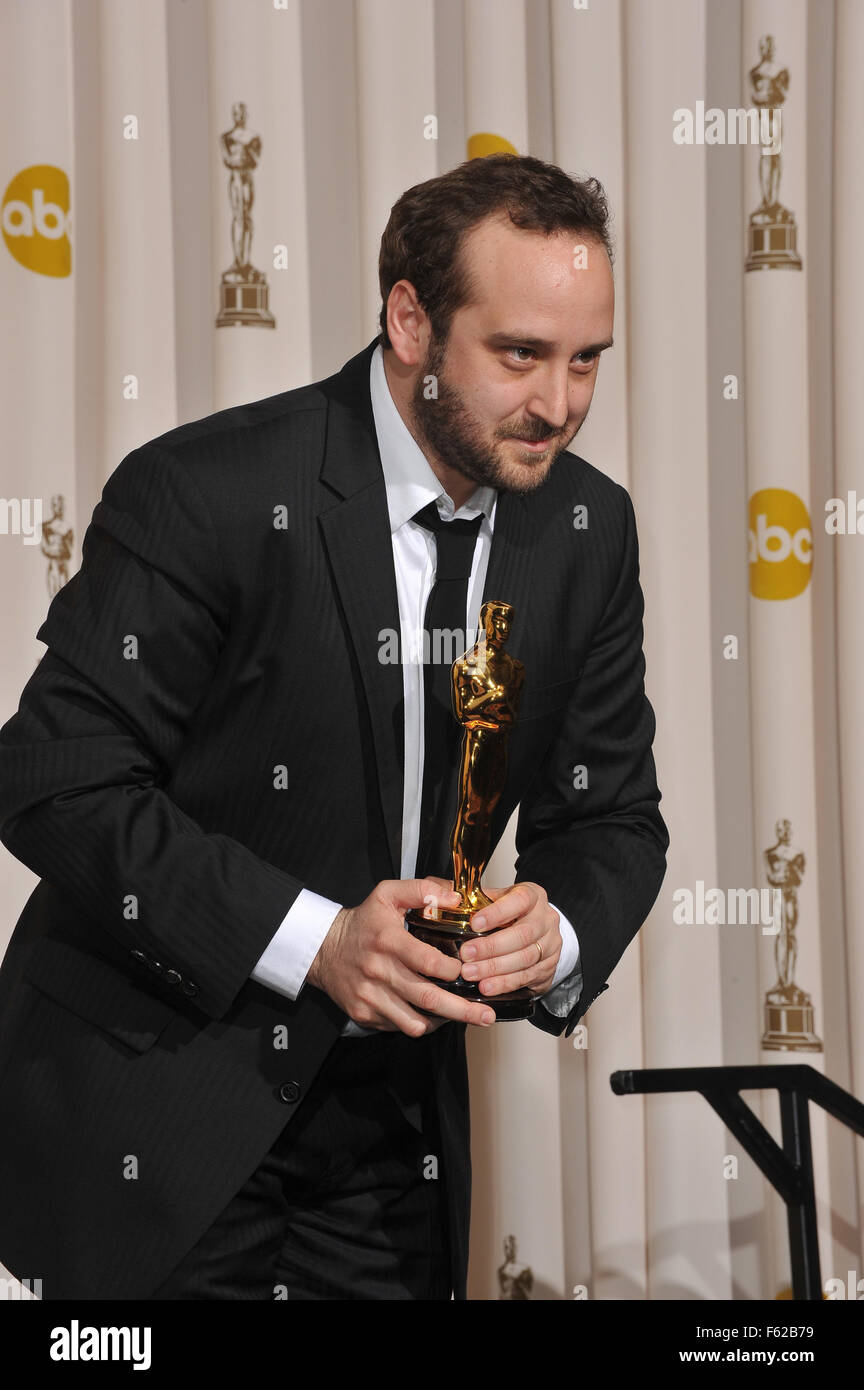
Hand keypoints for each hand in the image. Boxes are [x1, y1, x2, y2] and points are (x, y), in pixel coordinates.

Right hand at [306, 877, 497, 1035]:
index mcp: (388, 940)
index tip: (467, 969)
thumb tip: (456, 898)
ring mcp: (370, 997)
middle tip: (485, 1015)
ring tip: (462, 1015)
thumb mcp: (388, 894)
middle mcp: (378, 971)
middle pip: (427, 998)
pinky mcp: (364, 1014)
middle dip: (462, 1010)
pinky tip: (431, 1013)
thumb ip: (422, 890)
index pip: (428, 962)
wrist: (324, 949)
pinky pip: (399, 1027)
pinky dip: (419, 1023)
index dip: (453, 969)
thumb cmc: (364, 922)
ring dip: (442, 1020)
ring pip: (415, 1021)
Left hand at [458, 882, 561, 997]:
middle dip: (491, 947)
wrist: (537, 930)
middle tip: (466, 954)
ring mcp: (551, 944)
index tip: (474, 923)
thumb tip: (444, 899)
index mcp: (533, 896)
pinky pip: (527, 977)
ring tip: (471, 973)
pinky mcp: (548, 966)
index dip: (497, 913)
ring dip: (495, 968)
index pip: (519, 900)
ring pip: (525, 958)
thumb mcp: (494, 897)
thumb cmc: (510, 912)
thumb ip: (472, 897)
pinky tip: (488, 986)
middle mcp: (546, 919)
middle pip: (523, 934)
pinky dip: (505, 983)